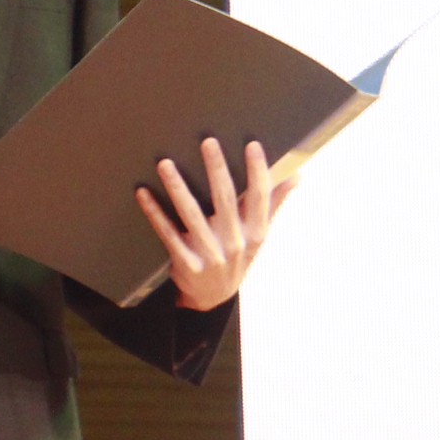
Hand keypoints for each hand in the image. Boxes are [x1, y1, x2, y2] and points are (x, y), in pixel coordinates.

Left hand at [136, 137, 294, 311]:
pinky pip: (167, 233)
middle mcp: (234, 242)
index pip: (260, 197)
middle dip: (217, 169)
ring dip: (177, 187)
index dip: (257, 171)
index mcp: (254, 232)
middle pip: (226, 199)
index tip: (253, 145)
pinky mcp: (186, 262)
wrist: (213, 298)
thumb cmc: (236, 258)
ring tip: (165, 163)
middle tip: (208, 142)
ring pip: (191, 214)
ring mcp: (209, 254)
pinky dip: (154, 212)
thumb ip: (273, 205)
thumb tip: (296, 176)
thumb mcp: (258, 236)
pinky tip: (143, 193)